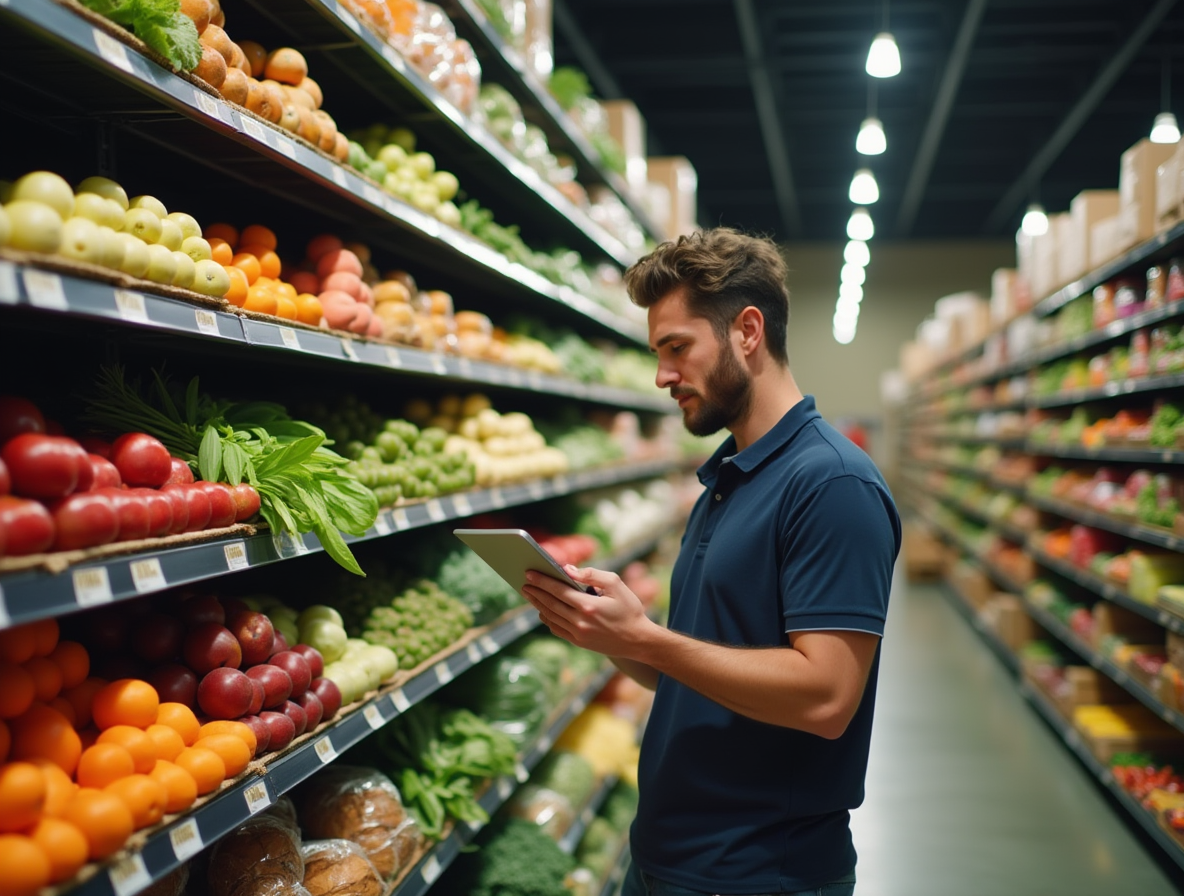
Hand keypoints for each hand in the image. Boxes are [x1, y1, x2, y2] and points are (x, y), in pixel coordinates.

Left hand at [522, 565, 653, 657]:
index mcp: (589, 605)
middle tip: (524, 582)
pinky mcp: (578, 643)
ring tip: (530, 594)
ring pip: (551, 617)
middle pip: (550, 604)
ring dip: (538, 605)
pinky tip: (542, 611)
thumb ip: (591, 574)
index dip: (542, 581)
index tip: (529, 573)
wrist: (638, 640)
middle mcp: (580, 621)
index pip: (558, 590)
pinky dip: (547, 619)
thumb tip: (568, 570)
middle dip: (535, 592)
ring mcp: (578, 634)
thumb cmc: (629, 609)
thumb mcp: (616, 584)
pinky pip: (557, 629)